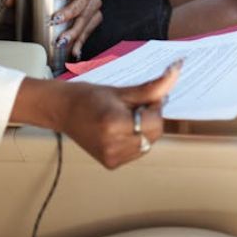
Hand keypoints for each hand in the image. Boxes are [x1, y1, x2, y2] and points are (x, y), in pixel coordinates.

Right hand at [11, 61, 180, 168]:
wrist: (62, 110)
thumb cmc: (88, 96)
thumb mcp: (121, 90)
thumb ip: (152, 88)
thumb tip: (175, 73)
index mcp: (114, 125)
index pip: (155, 122)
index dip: (154, 108)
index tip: (143, 99)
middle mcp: (113, 145)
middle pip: (153, 135)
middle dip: (150, 119)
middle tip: (132, 106)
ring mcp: (112, 157)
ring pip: (147, 144)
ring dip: (142, 130)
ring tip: (122, 118)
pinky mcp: (111, 163)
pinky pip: (136, 152)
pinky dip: (134, 140)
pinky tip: (118, 129)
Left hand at [51, 0, 102, 60]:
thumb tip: (9, 2)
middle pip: (84, 0)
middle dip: (71, 12)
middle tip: (56, 20)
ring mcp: (91, 6)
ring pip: (88, 17)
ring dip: (75, 30)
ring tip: (62, 40)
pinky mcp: (93, 20)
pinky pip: (89, 30)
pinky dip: (81, 41)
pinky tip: (73, 49)